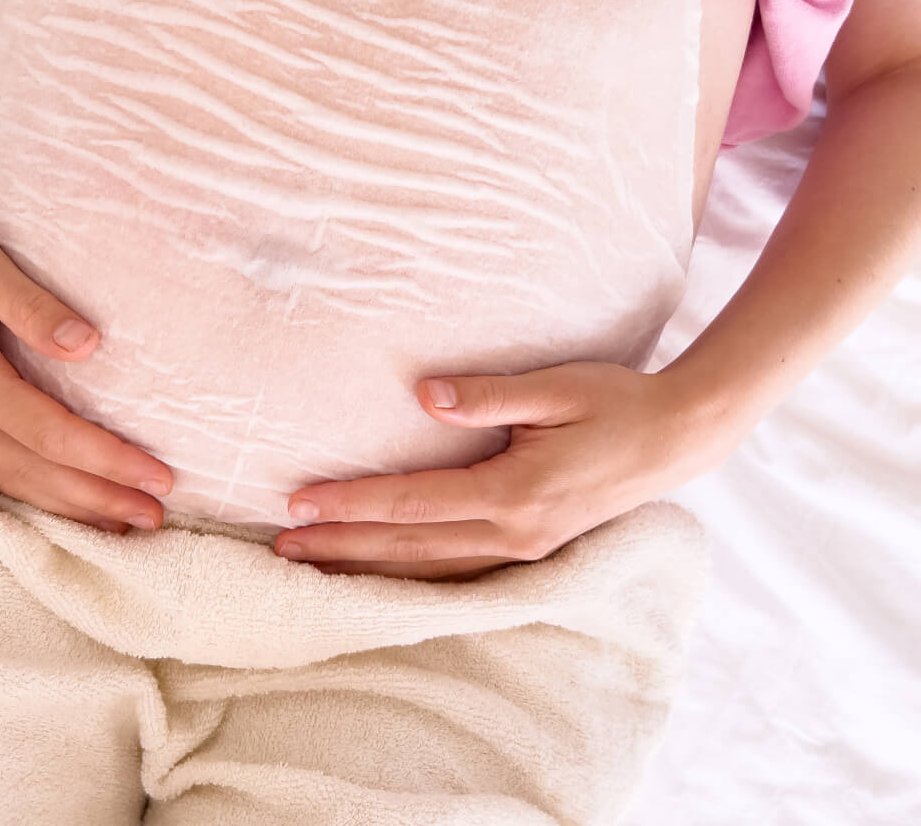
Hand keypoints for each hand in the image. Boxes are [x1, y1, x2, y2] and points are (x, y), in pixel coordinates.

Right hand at [0, 194, 173, 533]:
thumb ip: (33, 306)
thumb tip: (89, 347)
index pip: (49, 432)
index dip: (106, 459)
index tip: (157, 475)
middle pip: (35, 470)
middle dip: (99, 498)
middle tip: (156, 516)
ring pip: (12, 479)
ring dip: (70, 505)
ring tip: (125, 525)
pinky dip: (34, 492)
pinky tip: (66, 502)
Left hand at [274, 361, 734, 580]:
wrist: (680, 437)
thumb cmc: (616, 401)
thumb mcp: (557, 388)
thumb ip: (490, 395)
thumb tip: (424, 394)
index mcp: (514, 492)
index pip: (412, 504)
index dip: (352, 504)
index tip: (299, 502)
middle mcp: (515, 532)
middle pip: (410, 549)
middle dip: (343, 549)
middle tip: (283, 549)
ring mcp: (526, 548)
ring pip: (431, 571)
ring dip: (371, 570)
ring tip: (316, 568)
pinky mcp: (534, 548)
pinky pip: (459, 573)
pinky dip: (414, 576)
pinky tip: (385, 576)